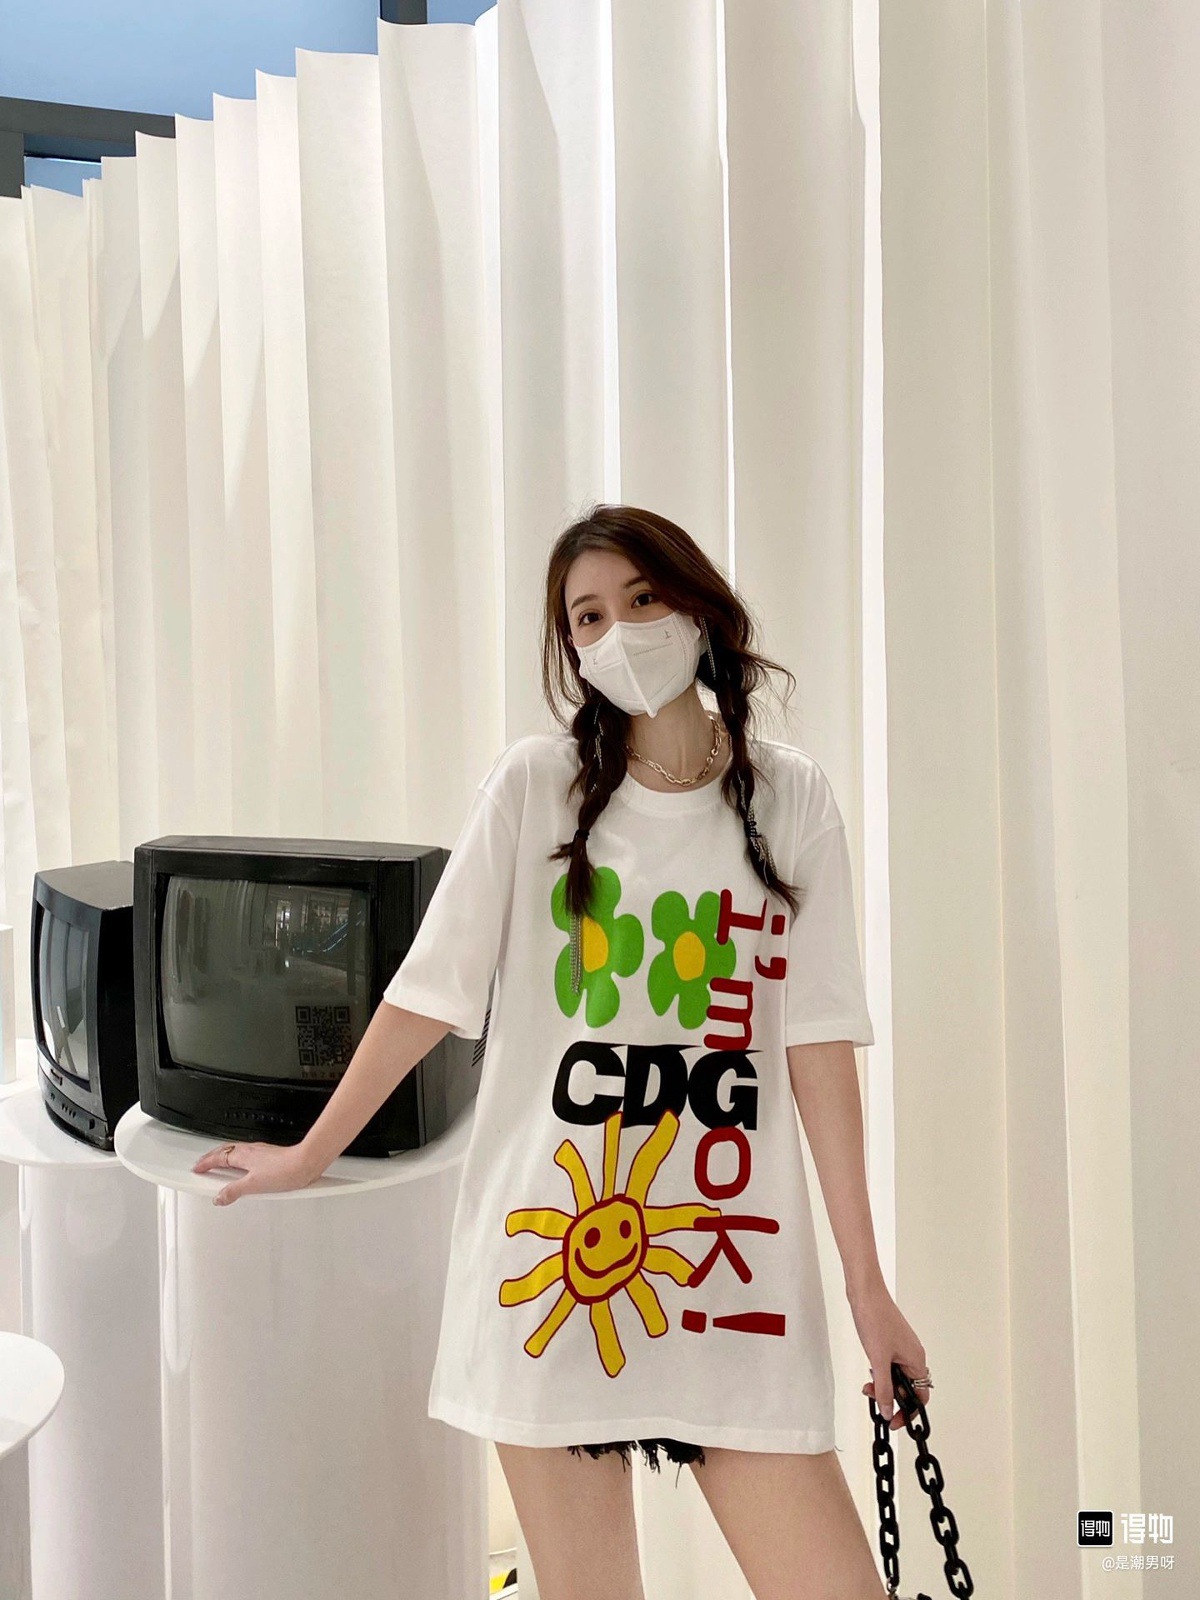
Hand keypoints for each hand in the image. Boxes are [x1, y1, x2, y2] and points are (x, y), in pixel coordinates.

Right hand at [191, 1140, 316, 1206]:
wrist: (306, 1163)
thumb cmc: (284, 1170)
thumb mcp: (254, 1185)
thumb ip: (234, 1191)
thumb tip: (219, 1197)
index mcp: (243, 1155)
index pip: (218, 1157)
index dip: (206, 1163)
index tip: (197, 1168)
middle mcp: (250, 1150)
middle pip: (225, 1151)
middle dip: (213, 1157)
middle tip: (204, 1164)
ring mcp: (260, 1152)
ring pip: (236, 1152)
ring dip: (225, 1157)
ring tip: (220, 1167)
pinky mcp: (270, 1156)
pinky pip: (247, 1156)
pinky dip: (239, 1160)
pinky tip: (245, 1170)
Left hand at [847, 1277, 929, 1430]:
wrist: (865, 1293)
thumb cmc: (875, 1319)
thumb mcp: (878, 1360)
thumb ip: (884, 1389)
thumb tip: (888, 1411)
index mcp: (916, 1360)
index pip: (920, 1396)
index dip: (908, 1412)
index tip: (893, 1421)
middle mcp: (913, 1354)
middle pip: (908, 1388)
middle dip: (891, 1397)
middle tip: (874, 1397)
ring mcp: (902, 1348)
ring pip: (897, 1377)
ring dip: (883, 1384)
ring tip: (868, 1385)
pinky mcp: (890, 1342)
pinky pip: (889, 1365)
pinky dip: (880, 1372)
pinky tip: (869, 1371)